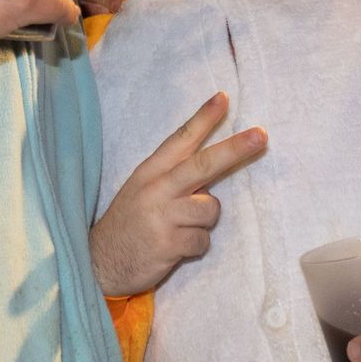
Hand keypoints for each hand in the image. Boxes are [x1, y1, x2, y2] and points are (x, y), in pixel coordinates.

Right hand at [91, 92, 266, 296]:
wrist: (99, 263)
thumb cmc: (130, 222)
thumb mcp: (143, 189)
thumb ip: (174, 177)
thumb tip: (213, 170)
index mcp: (151, 171)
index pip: (181, 139)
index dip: (203, 118)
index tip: (223, 98)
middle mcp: (157, 189)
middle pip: (203, 165)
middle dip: (235, 149)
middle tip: (261, 135)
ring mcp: (162, 217)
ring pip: (210, 210)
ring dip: (203, 222)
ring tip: (180, 229)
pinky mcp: (168, 245)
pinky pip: (203, 241)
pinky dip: (195, 246)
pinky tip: (174, 248)